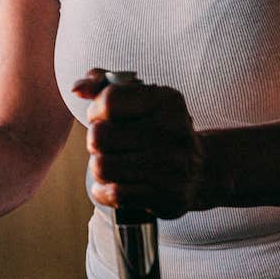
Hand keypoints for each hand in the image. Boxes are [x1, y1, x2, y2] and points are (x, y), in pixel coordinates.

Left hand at [72, 68, 205, 218]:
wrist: (202, 169)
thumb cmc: (160, 128)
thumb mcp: (141, 97)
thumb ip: (105, 83)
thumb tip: (77, 88)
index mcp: (166, 100)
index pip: (109, 102)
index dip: (95, 111)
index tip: (102, 117)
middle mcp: (172, 131)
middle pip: (98, 137)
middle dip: (95, 141)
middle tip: (107, 144)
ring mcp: (171, 165)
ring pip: (101, 167)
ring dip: (98, 167)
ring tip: (110, 163)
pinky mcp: (167, 196)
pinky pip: (114, 194)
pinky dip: (103, 191)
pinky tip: (111, 185)